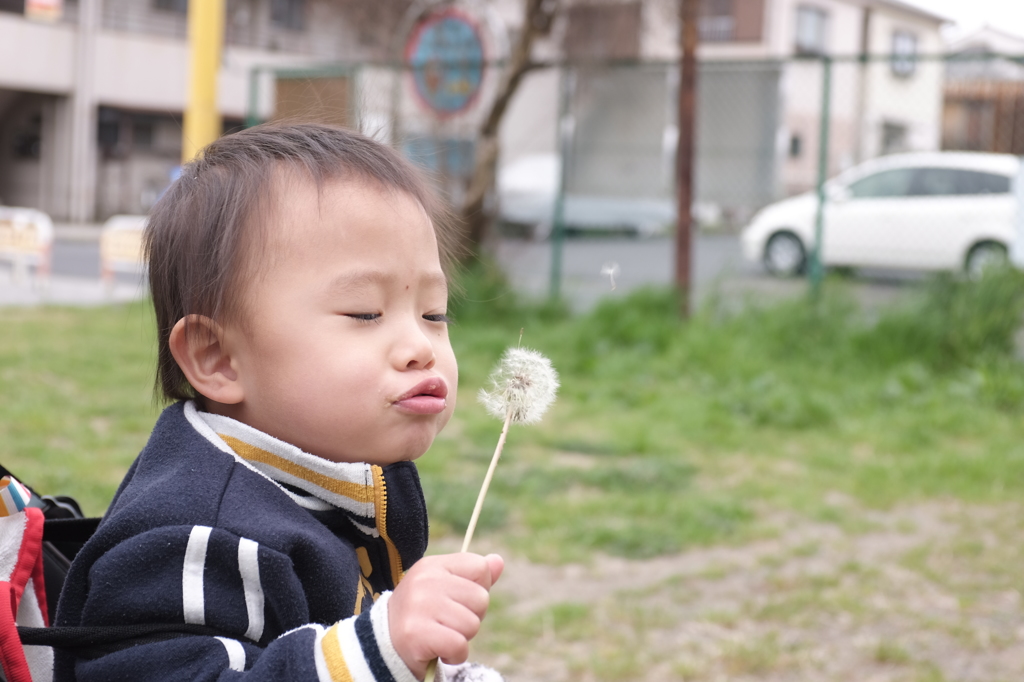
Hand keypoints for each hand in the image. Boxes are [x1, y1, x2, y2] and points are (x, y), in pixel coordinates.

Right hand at [388, 552, 503, 679]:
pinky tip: (440, 651)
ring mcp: (419, 606)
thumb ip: (475, 576)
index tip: (458, 600)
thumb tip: (498, 561)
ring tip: (441, 635)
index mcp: (433, 565)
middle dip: (471, 616)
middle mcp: (425, 581)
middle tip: (447, 622)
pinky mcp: (416, 634)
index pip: (480, 567)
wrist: (387, 644)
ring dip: (462, 637)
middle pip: (481, 598)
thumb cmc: (425, 613)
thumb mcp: (447, 588)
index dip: (478, 589)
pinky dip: (455, 655)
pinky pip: (459, 645)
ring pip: (472, 624)